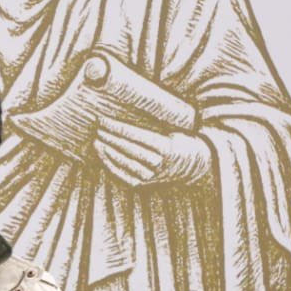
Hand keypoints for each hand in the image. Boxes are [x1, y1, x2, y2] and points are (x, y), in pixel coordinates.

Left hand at [94, 120, 212, 187]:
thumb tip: (132, 106)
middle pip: (129, 149)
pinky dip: (111, 165)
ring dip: (108, 151)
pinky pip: (123, 175)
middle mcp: (158, 163)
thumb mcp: (174, 129)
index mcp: (166, 147)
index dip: (119, 128)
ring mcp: (150, 176)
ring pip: (124, 163)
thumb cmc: (180, 141)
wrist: (194, 166)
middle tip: (98, 128)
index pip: (137, 136)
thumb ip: (155, 123)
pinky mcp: (143, 183)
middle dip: (111, 138)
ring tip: (97, 140)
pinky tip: (102, 154)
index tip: (105, 120)